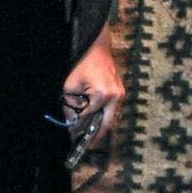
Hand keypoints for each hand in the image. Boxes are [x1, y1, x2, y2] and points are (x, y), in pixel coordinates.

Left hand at [63, 22, 123, 146]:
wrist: (96, 46)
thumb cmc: (82, 63)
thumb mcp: (70, 86)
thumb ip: (70, 106)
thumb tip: (71, 122)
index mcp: (103, 95)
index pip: (89, 118)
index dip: (78, 128)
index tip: (71, 135)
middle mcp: (116, 96)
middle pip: (107, 124)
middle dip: (96, 136)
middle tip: (86, 145)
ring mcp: (121, 94)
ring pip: (113, 118)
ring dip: (102, 128)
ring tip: (90, 137)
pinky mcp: (121, 91)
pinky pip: (114, 110)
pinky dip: (105, 117)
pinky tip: (96, 122)